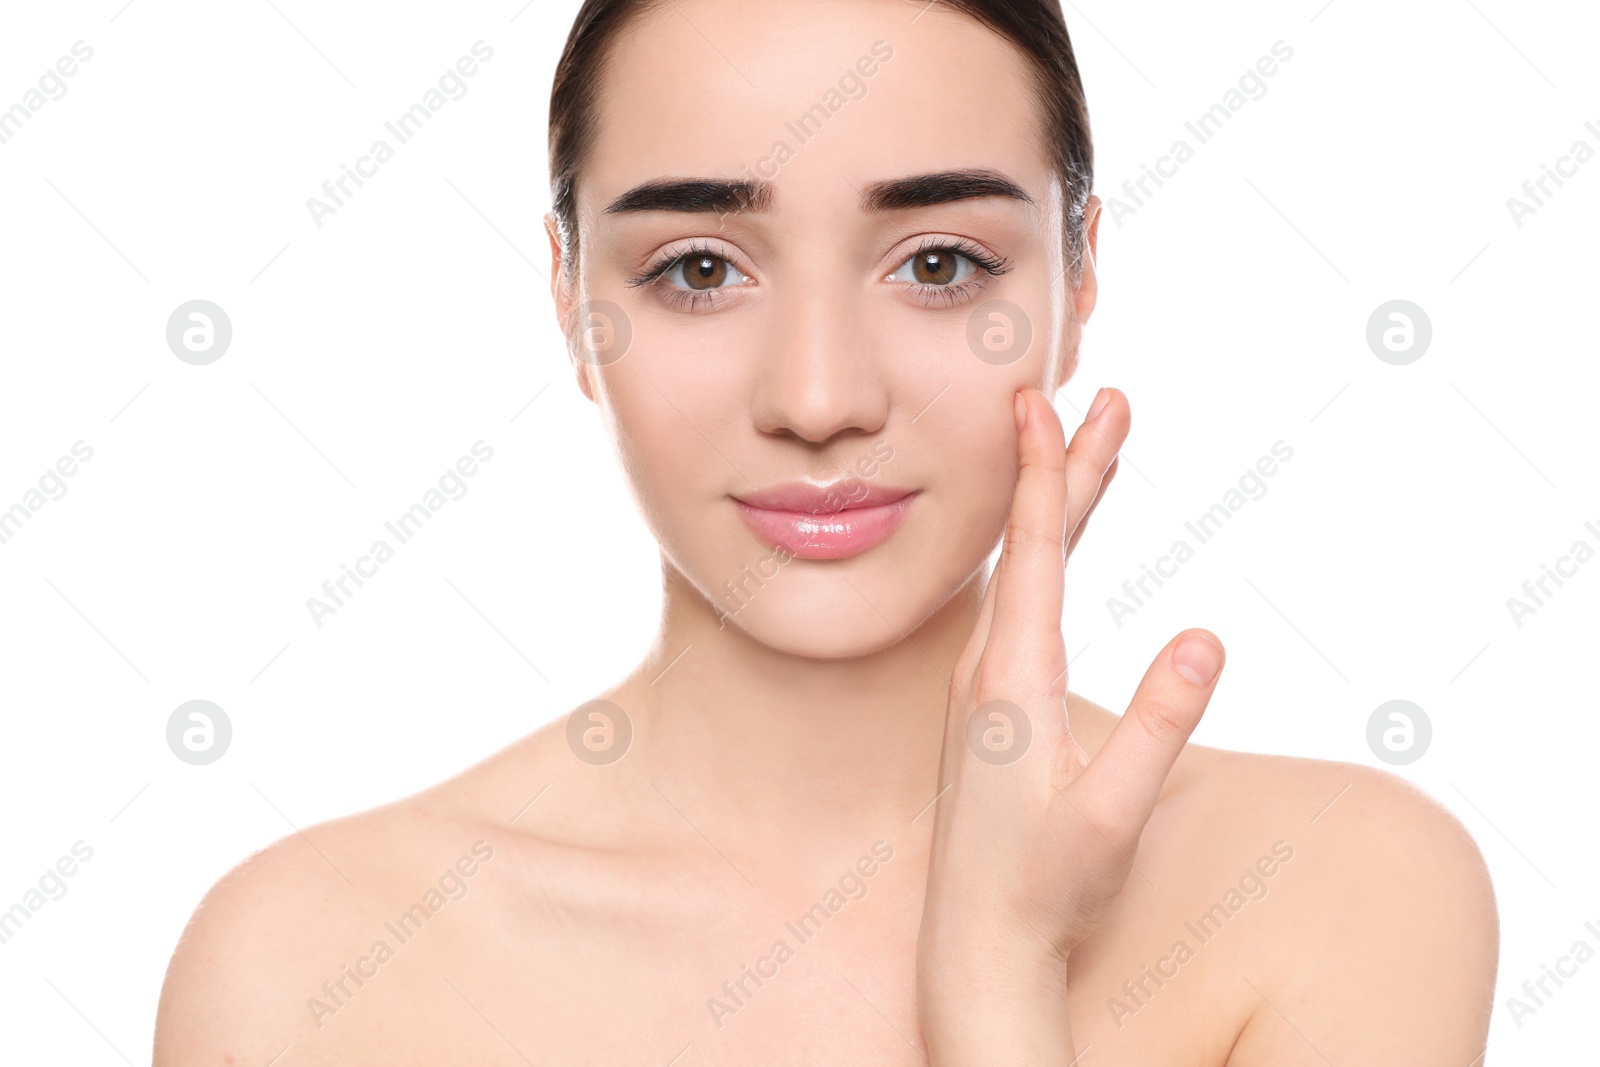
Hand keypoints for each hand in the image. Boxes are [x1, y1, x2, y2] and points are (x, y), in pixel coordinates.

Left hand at [916, 387, 1225, 1062]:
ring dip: (1054, 501)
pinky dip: (1042, 549)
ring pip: (1024, 568)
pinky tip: (1054, 537)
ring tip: (1088, 440)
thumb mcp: (1112, 814)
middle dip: (1064, 465)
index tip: (1039, 401)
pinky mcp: (991, 699)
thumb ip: (1160, 728)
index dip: (1041, 472)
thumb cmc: (1044, 884)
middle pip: (1032, 544)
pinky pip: (1019, 599)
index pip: (1033, 553)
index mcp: (1013, 680)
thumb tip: (1207, 637)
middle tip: (1094, 394)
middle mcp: (988, 666)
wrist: (976, 937)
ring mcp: (984, 681)